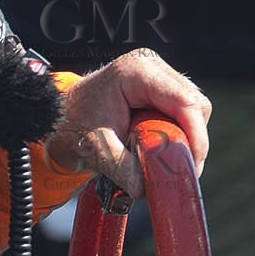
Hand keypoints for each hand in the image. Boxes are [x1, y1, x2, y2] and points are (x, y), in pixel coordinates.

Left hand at [44, 48, 210, 199]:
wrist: (59, 117)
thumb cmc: (73, 125)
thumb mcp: (96, 149)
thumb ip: (123, 169)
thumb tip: (147, 188)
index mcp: (136, 72)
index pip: (184, 102)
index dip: (195, 137)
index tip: (191, 167)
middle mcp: (152, 67)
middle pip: (195, 108)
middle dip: (189, 142)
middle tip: (174, 170)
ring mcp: (159, 76)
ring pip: (194, 113)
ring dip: (183, 141)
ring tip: (158, 159)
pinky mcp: (162, 90)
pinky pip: (184, 117)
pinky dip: (177, 137)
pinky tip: (156, 148)